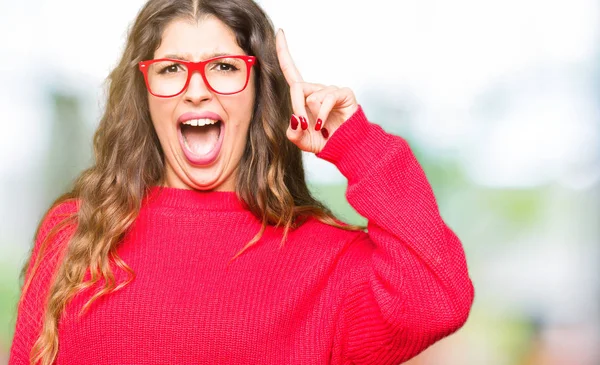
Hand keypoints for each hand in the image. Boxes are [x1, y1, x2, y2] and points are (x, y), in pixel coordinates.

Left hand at [275, 29, 358, 153]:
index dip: (284, 52)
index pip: (291, 71)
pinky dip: (322, 115)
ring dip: (312, 115)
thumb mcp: (301, 140)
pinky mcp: (343, 93)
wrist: (345, 149)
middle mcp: (316, 90)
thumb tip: (295, 117)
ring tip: (320, 128)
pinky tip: (325, 126)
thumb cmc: (325, 142)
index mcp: (304, 97)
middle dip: (296, 107)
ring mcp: (330, 91)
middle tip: (302, 125)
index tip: (280, 32)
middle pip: (296, 86)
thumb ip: (292, 132)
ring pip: (311, 95)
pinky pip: (326, 99)